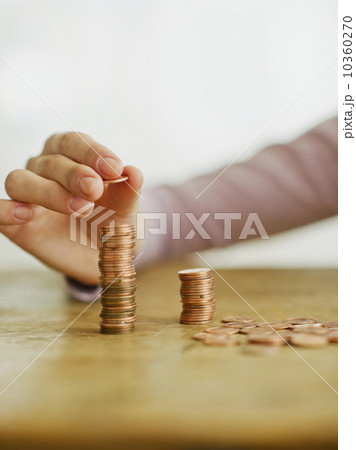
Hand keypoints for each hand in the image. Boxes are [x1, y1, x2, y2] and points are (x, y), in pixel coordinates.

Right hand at [0, 132, 142, 284]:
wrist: (103, 253)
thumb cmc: (113, 220)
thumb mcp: (126, 208)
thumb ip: (128, 191)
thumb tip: (134, 172)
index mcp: (70, 155)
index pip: (73, 142)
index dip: (92, 153)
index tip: (114, 168)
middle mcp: (44, 168)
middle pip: (50, 161)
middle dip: (75, 174)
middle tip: (95, 190)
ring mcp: (28, 194)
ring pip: (20, 180)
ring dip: (48, 192)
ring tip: (78, 207)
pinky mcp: (16, 222)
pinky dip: (5, 209)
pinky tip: (24, 214)